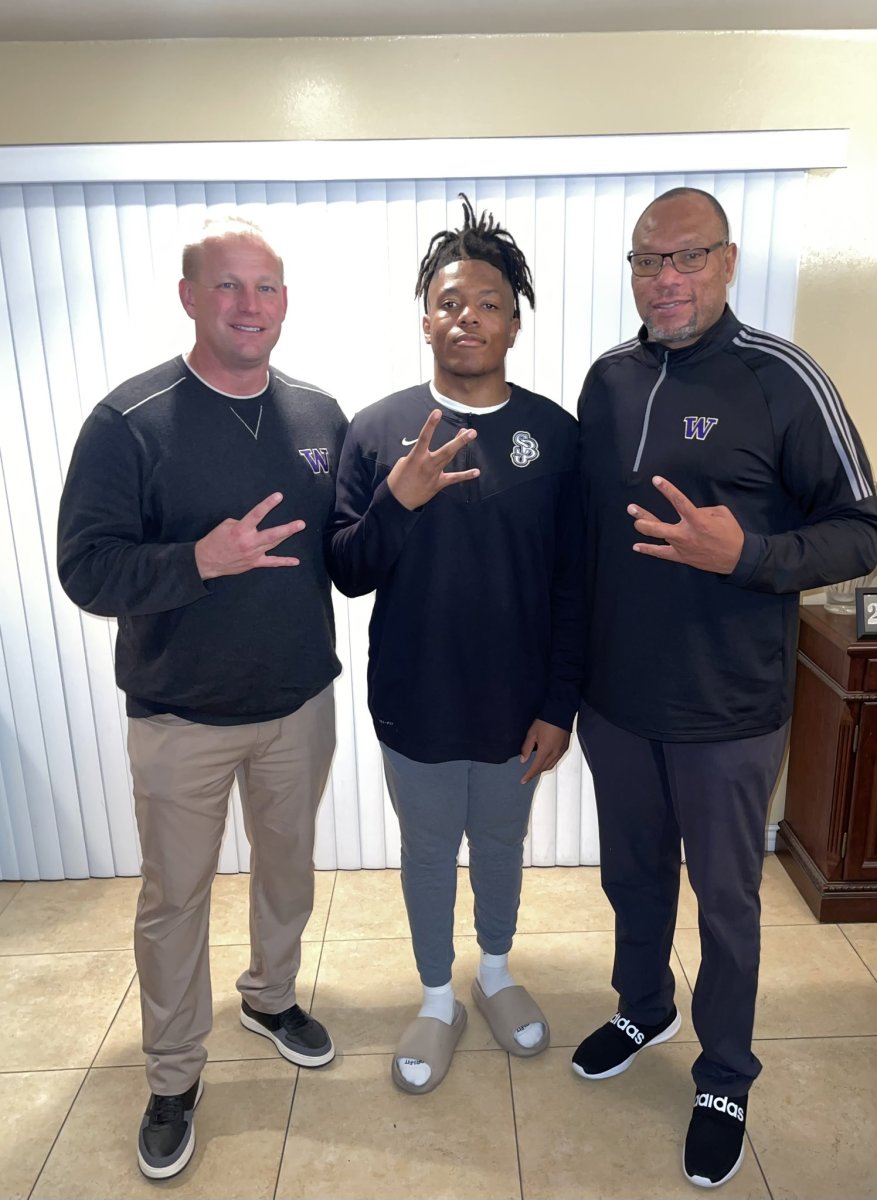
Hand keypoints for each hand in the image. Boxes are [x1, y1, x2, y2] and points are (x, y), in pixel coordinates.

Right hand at [195, 493, 305, 579]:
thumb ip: (242, 522)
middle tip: (301, 523)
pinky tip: (296, 561)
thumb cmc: (215, 540)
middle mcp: (249, 542)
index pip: (256, 514)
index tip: (279, 496)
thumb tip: (253, 523)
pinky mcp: (254, 563)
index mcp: (240, 530)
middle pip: (271, 534)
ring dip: (286, 535)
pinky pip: (271, 562)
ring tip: (299, 527)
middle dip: (287, 529)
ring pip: (273, 544)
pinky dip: (284, 562)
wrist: (206, 561)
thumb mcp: (225, 525)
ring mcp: (253, 554)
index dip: (268, 505)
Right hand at [387, 409, 478, 510]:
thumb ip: (417, 455)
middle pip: (446, 450)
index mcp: (416, 457)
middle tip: (470, 431)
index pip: (424, 437)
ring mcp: (434, 474)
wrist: (398, 500)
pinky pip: (454, 478)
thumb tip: (426, 453)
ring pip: (450, 457)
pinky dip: (465, 475)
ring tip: (471, 435)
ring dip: (460, 445)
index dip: (431, 424)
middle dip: (459, 441)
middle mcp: (427, 464)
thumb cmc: (398, 479)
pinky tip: (476, 472)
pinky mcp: (438, 483)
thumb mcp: (403, 463)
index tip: (437, 412)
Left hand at [519, 719, 569, 783]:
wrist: (560, 712)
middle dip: (536, 773)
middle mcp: (555, 753)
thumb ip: (527, 748)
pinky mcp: (565, 747)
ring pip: (552, 765)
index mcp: (546, 750)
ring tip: (535, 769)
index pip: (536, 767)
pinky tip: (545, 760)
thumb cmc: (545, 721)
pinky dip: (550, 763)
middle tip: (528, 775)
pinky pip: (557, 759)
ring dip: (543, 768)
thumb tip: (523, 760)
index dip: (529, 775)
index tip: (523, 780)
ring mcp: (561, 751)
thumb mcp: (532, 733)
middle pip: (545, 768)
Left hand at [629, 476, 743, 573]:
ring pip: (658, 538)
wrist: (737, 558)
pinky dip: (648, 550)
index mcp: (698, 520)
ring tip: (634, 521)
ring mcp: (682, 547)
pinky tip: (636, 546)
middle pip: (659, 526)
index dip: (667, 490)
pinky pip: (661, 554)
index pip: (679, 502)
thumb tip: (691, 511)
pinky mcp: (681, 557)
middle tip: (632, 508)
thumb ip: (703, 509)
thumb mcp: (722, 513)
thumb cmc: (730, 533)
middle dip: (644, 516)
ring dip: (644, 528)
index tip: (656, 480)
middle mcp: (686, 534)